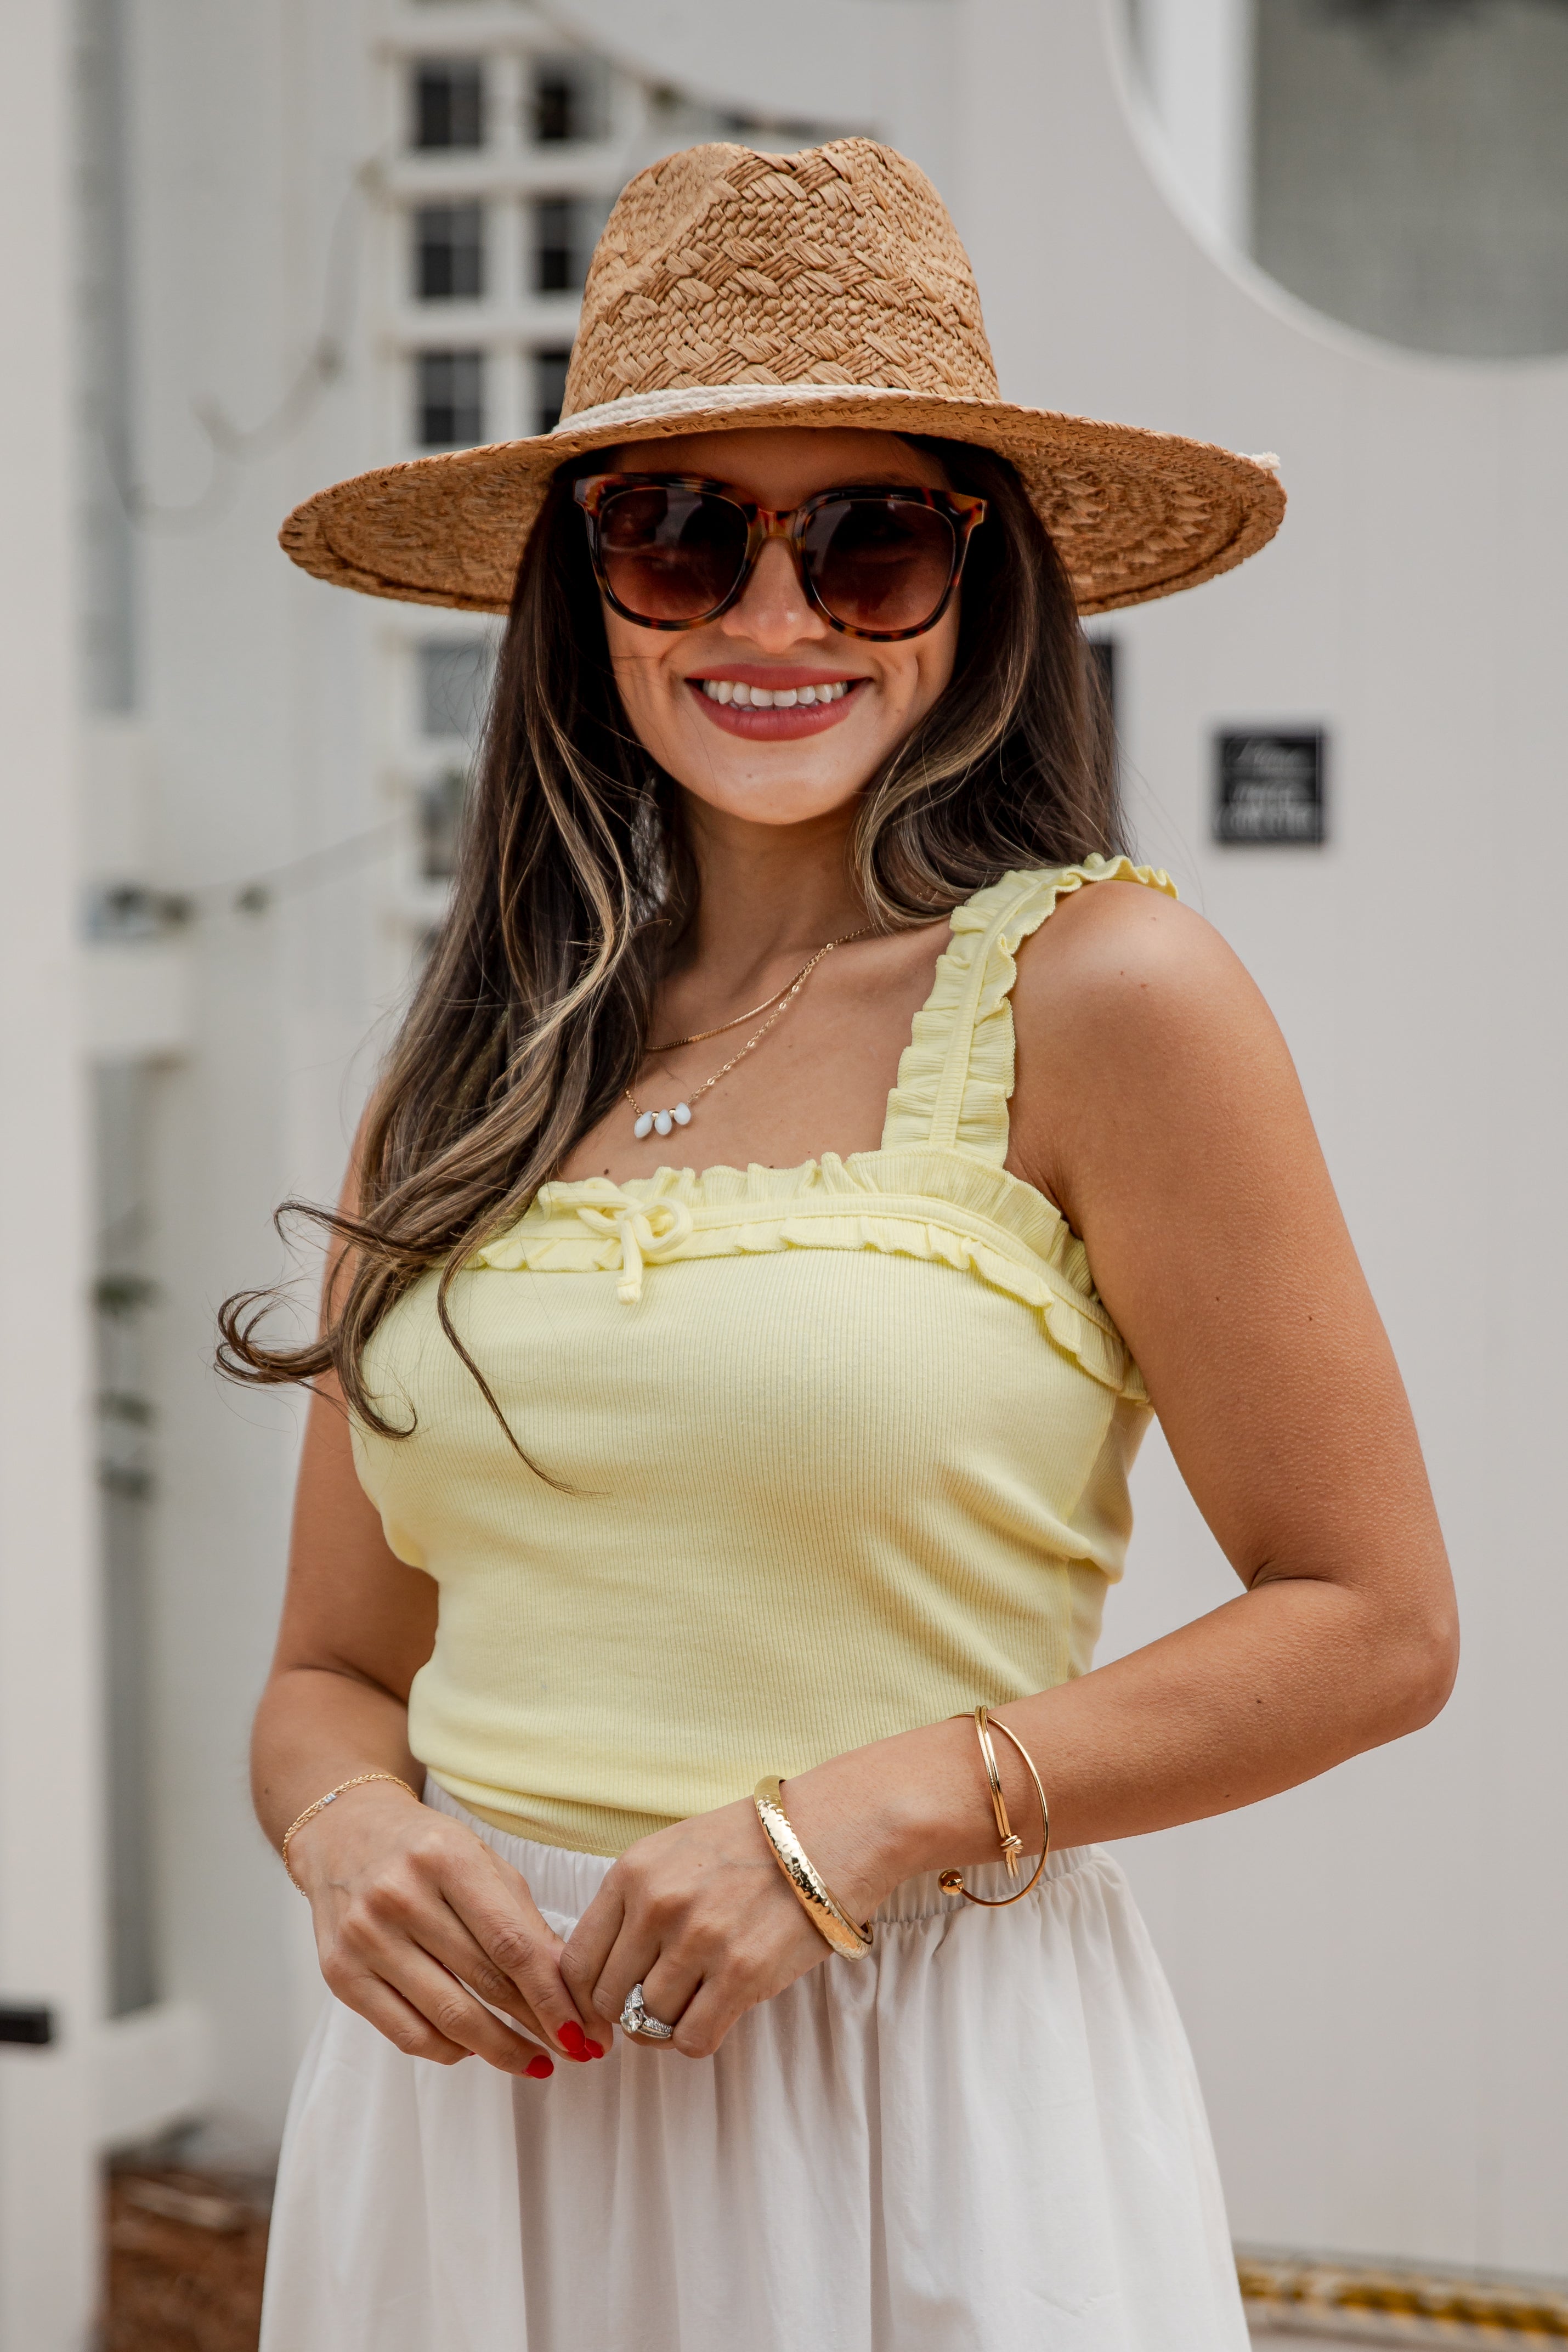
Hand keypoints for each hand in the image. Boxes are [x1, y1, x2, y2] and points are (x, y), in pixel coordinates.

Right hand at [289, 1783, 607, 2078]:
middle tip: (570, 2051)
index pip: (511, 1944)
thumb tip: (567, 1988)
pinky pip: (406, 2033)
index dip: (551, 1995)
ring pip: (447, 2017)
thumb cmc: (426, 1849)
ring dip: (499, 2049)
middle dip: (535, 2025)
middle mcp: (400, 1896)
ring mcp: (365, 1937)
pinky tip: (474, 2049)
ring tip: (532, 2061)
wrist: (343, 1832)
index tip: (581, 2030)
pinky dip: (448, 2050)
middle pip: (484, 1982)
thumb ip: (523, 1920)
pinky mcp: (340, 1974)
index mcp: (446, 1858)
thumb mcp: (481, 1862)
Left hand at [560, 1786, 885, 2057]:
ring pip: (651, 2022)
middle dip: (626, 2014)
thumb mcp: (677, 1851)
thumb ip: (637, 1903)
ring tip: (696, 2001)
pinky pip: (693, 2039)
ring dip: (668, 2023)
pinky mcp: (741, 1974)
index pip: (577, 1960)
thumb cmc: (755, 1842)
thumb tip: (608, 1972)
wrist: (833, 1830)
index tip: (599, 2012)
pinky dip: (698, 2038)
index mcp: (634, 1873)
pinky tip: (717, 2012)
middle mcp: (658, 1906)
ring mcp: (699, 1941)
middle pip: (610, 1998)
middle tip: (652, 2011)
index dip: (583, 1998)